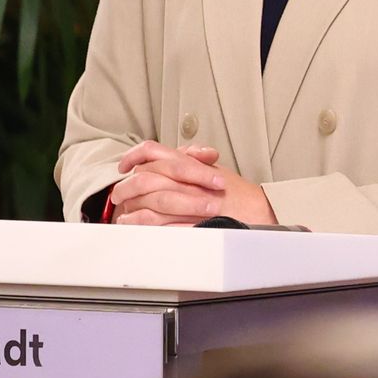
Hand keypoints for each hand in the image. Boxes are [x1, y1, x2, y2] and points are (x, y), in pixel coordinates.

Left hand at [104, 140, 277, 227]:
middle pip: (144, 177)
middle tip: (118, 194)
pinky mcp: (186, 220)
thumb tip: (178, 153)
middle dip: (126, 187)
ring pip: (147, 200)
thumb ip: (194, 160)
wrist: (259, 212)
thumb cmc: (240, 194)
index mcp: (190, 163)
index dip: (134, 156)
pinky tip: (134, 226)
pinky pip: (156, 222)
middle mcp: (186, 179)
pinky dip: (141, 224)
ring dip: (130, 208)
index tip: (125, 166)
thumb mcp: (216, 169)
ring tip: (122, 214)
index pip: (153, 151)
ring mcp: (186, 199)